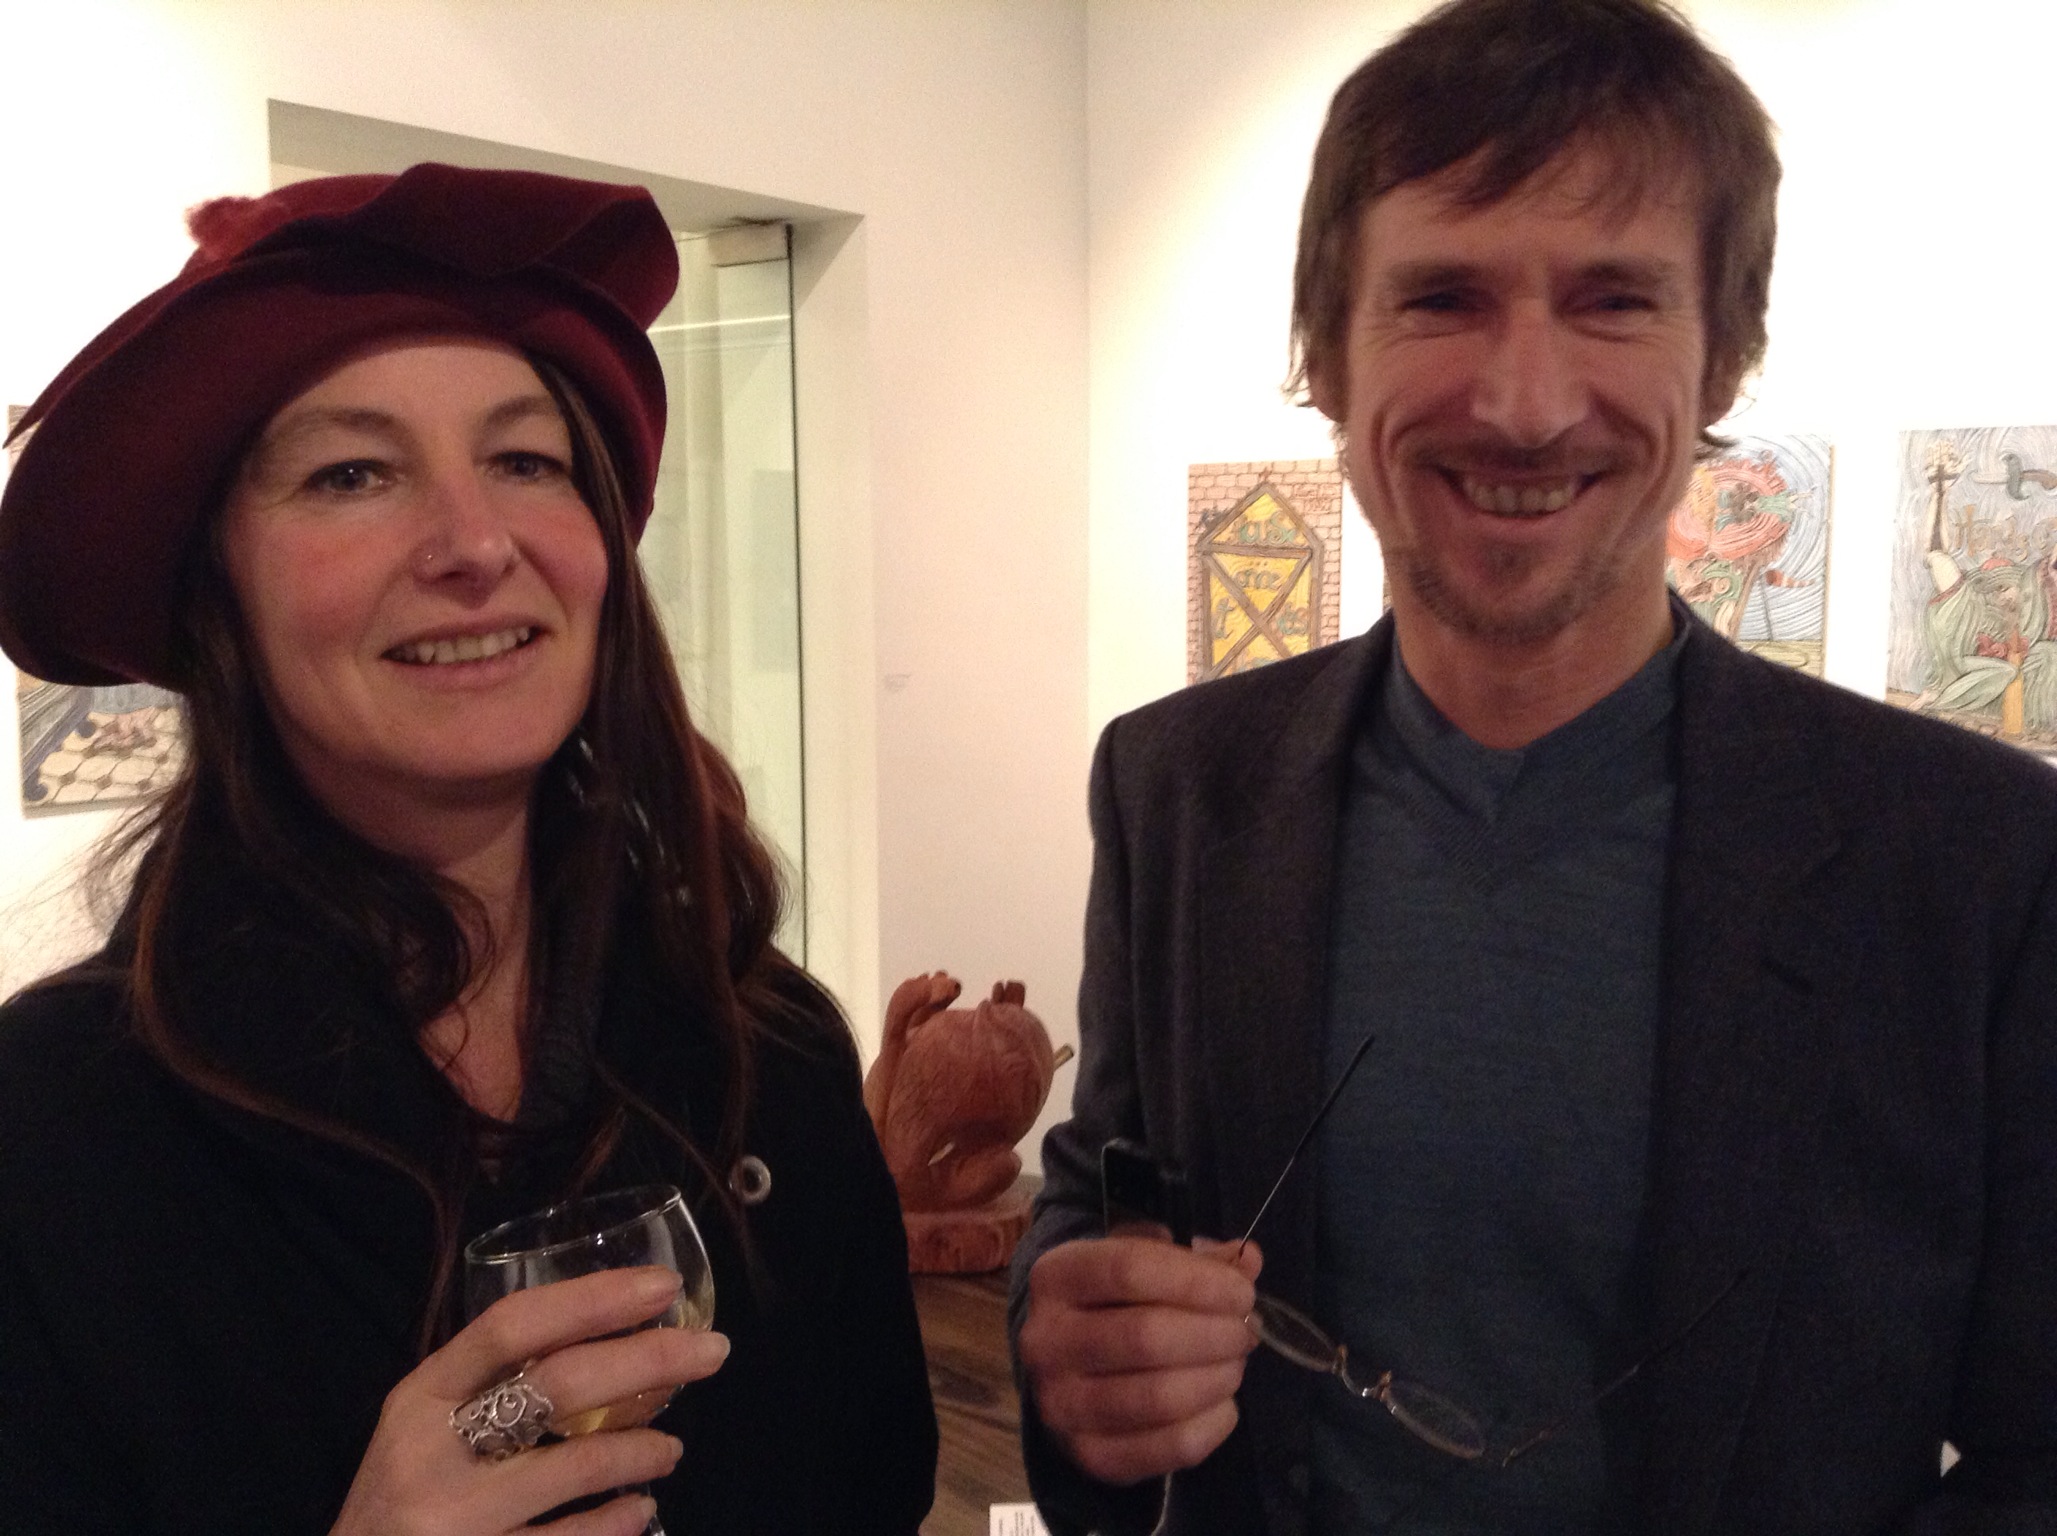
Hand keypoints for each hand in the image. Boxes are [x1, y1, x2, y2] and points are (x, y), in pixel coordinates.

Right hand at [330, 1266, 728, 1535]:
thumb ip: (491, 1386)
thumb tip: (612, 1337)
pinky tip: (639, 1509)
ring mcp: (455, 1520)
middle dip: (648, 1362)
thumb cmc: (404, 1494)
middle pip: (558, 1386)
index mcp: (420, 1398)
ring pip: (577, 1466)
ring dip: (642, 1449)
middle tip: (712, 1351)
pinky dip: (618, 1521)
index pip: (511, 1327)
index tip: (663, 1286)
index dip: (592, 1299)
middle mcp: (431, 1453)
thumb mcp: (423, 1428)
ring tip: (671, 1449)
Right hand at [1018, 1234, 1261, 1484]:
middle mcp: (1045, 1340)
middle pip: (1146, 1336)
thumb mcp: (1141, 1264)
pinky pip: (1169, 1447)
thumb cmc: (1113, 1304)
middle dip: (1216, 1334)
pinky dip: (1213, 1425)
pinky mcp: (1089, 1454)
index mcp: (1054, 1278)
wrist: (1066, 1370)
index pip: (1130, 1270)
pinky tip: (1224, 1404)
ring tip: (1235, 1364)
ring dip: (1217, 1378)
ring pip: (1160, 1397)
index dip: (1198, 1280)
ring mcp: (1060, 1404)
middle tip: (1247, 1332)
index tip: (1242, 1292)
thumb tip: (1247, 1259)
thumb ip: (1195, 1260)